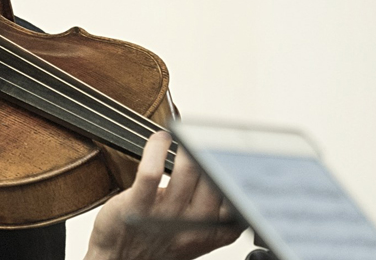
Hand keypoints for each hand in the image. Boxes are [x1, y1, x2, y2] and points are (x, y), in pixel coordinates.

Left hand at [84, 131, 242, 259]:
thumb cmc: (160, 241)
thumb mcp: (200, 231)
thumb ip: (217, 205)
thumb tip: (231, 164)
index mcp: (215, 231)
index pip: (237, 195)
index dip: (237, 167)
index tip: (233, 148)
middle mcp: (194, 224)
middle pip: (215, 177)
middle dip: (212, 151)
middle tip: (205, 137)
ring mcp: (166, 216)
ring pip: (189, 170)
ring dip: (187, 145)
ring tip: (183, 135)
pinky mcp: (138, 207)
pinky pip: (152, 171)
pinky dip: (157, 148)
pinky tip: (160, 139)